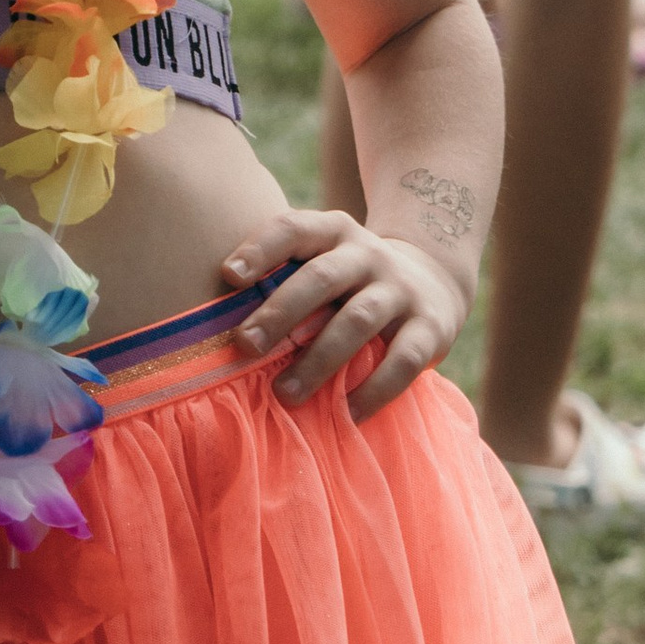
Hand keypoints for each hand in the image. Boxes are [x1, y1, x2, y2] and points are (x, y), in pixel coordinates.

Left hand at [220, 209, 470, 420]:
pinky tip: (346, 413)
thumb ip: (282, 280)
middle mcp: (368, 255)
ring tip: (285, 394)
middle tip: (245, 346)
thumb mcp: (321, 262)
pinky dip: (374, 389)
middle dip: (281, 312)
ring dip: (319, 359)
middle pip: (322, 277)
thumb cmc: (348, 282)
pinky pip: (403, 360)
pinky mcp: (431, 327)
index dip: (261, 248)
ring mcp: (402, 290)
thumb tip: (211, 330)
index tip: (228, 276)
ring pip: (359, 320)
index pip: (294, 230)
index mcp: (333, 232)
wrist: (433, 281)